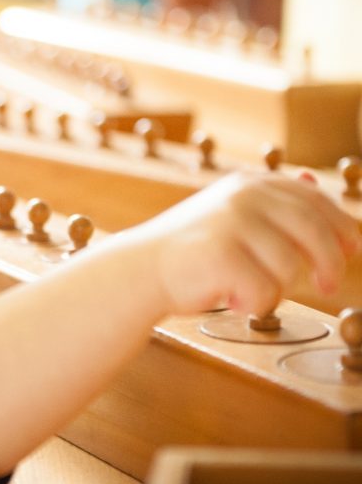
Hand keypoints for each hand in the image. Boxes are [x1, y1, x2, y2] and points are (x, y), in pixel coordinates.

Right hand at [142, 171, 361, 316]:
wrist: (142, 269)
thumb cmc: (193, 249)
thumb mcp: (234, 214)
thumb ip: (273, 202)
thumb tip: (313, 180)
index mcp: (250, 184)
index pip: (314, 199)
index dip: (343, 226)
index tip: (356, 249)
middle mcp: (243, 196)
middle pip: (314, 231)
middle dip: (330, 263)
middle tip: (330, 286)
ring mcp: (231, 222)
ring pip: (290, 267)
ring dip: (274, 288)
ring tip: (243, 288)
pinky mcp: (222, 253)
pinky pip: (264, 291)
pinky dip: (252, 303)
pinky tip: (229, 298)